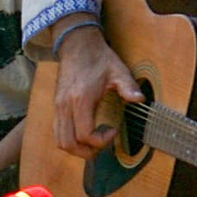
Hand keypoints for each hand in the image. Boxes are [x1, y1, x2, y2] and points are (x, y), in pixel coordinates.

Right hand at [51, 24, 140, 153]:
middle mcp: (65, 105)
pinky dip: (70, 140)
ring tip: (94, 142)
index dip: (100, 141)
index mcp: (81, 99)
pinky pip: (57, 132)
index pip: (85, 134)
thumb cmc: (98, 58)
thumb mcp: (118, 71)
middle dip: (87, 152)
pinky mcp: (56, 106)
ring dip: (77, 148)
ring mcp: (58, 107)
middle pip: (69, 143)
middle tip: (103, 144)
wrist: (77, 45)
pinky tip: (85, 133)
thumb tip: (140, 100)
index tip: (113, 130)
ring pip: (60, 141)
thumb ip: (128, 87)